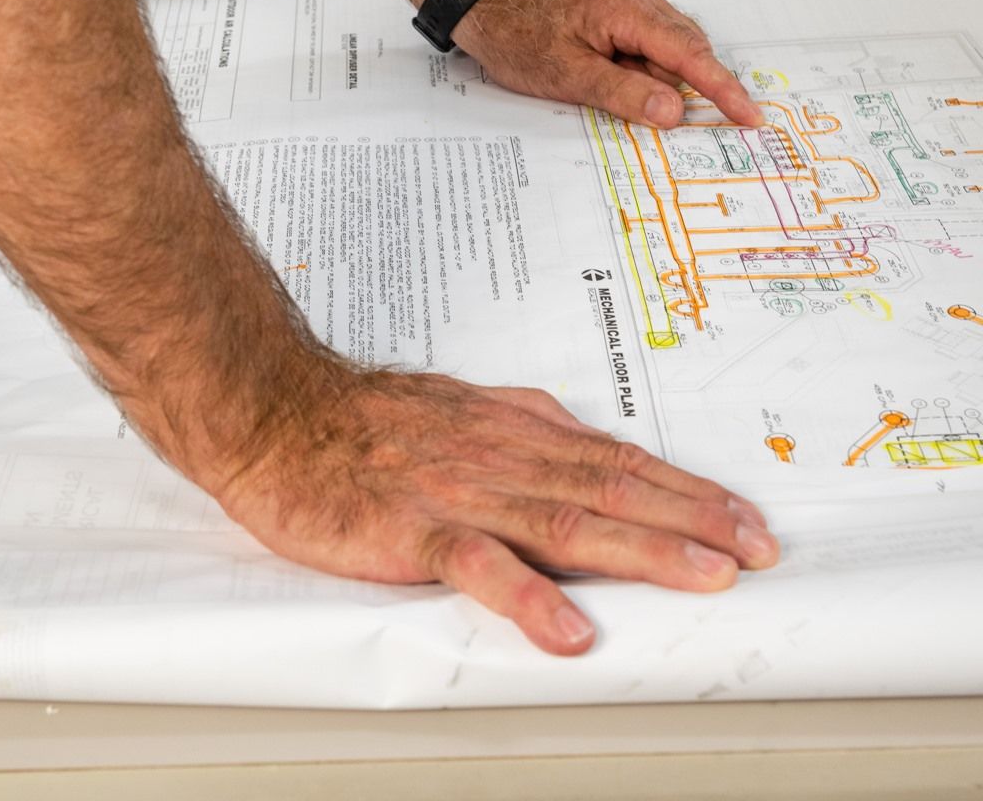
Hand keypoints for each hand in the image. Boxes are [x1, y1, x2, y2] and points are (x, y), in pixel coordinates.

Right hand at [211, 355, 778, 655]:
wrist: (281, 411)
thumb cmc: (365, 418)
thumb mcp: (460, 406)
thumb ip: (523, 425)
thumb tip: (584, 439)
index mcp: (513, 431)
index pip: (617, 461)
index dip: (686, 491)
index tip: (741, 520)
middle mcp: (499, 456)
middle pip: (610, 488)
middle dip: (692, 519)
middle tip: (756, 549)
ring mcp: (457, 492)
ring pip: (563, 520)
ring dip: (640, 548)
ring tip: (704, 576)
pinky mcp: (409, 529)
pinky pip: (476, 564)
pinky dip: (526, 597)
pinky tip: (569, 631)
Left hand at [452, 0, 762, 128]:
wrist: (486, 4)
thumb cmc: (518, 37)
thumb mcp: (569, 76)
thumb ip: (624, 94)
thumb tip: (674, 111)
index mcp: (628, 10)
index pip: (691, 55)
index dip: (723, 89)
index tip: (750, 116)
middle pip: (686, 52)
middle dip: (689, 90)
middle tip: (681, 123)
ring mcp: (630, 4)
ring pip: (668, 52)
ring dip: (657, 82)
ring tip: (608, 91)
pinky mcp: (620, 15)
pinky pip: (649, 48)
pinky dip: (645, 72)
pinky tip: (616, 84)